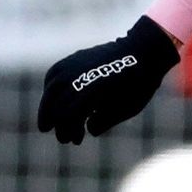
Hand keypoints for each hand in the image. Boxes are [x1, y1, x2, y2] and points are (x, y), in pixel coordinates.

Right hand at [36, 16, 179, 143]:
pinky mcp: (76, 57)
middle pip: (57, 105)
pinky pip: (54, 73)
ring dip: (48, 108)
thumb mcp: (127, 108)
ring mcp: (76, 63)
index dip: (68, 131)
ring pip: (51, 88)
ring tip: (47, 123)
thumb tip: (87, 128)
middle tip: (63, 138)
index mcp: (93, 90)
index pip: (68, 116)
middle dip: (58, 124)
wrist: (144, 50)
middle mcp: (80, 75)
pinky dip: (50, 88)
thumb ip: (104, 122)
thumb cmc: (139, 83)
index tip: (74, 140)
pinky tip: (52, 99)